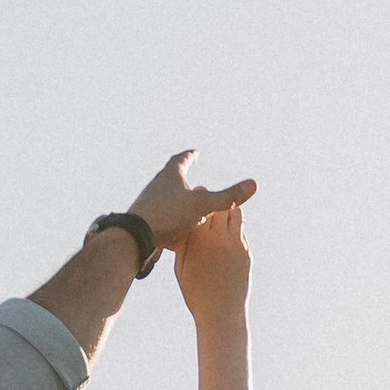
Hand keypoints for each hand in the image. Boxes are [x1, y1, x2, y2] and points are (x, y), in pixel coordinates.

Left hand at [128, 148, 255, 252]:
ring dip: (175, 197)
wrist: (135, 237)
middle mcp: (156, 186)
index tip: (194, 153)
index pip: (181, 160)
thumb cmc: (169, 215)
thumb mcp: (203, 205)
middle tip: (187, 172)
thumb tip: (254, 184)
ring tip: (183, 201)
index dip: (189, 157)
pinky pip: (160, 215)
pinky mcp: (144, 220)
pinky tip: (173, 224)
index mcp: (170, 176)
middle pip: (169, 176)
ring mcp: (148, 203)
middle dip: (180, 175)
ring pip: (164, 196)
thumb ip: (227, 197)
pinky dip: (170, 216)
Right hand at [175, 199, 250, 321]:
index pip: (199, 209)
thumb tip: (183, 224)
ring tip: (220, 210)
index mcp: (198, 242)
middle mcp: (218, 239)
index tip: (195, 195)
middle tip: (207, 198)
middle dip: (213, 202)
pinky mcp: (246, 252)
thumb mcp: (181, 268)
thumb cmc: (195, 292)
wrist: (221, 313)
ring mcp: (235, 245)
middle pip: (218, 208)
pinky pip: (241, 230)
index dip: (197, 200)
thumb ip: (183, 243)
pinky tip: (227, 229)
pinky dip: (234, 226)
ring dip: (227, 211)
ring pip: (234, 214)